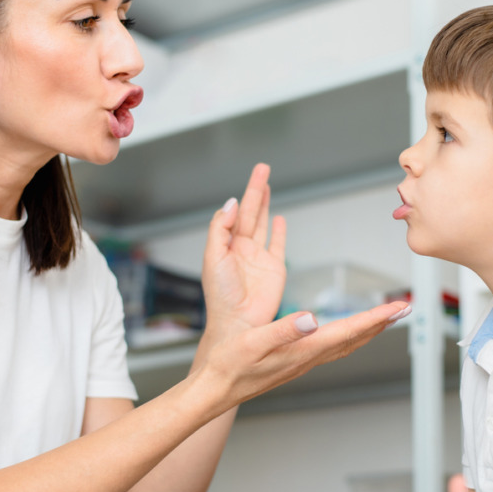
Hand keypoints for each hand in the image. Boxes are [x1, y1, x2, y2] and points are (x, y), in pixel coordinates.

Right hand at [200, 300, 411, 407]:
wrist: (215, 389)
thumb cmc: (229, 365)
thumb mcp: (253, 342)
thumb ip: (283, 330)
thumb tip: (311, 319)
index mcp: (303, 350)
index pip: (348, 331)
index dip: (376, 318)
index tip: (399, 306)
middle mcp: (309, 357)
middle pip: (355, 338)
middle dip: (382, 322)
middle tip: (405, 307)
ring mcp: (303, 361)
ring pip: (346, 344)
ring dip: (369, 330)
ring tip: (385, 317)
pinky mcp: (295, 361)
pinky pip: (332, 348)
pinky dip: (349, 336)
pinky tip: (348, 332)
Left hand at [201, 163, 286, 343]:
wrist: (239, 323)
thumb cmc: (221, 296)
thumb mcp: (214, 258)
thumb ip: (220, 229)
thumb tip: (231, 204)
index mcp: (225, 245)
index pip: (234, 213)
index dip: (242, 197)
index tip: (249, 182)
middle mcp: (242, 249)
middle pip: (251, 212)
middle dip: (256, 190)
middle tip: (263, 168)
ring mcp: (259, 257)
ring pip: (263, 223)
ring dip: (266, 204)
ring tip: (267, 185)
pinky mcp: (275, 268)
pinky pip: (278, 244)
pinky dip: (279, 231)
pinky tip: (279, 218)